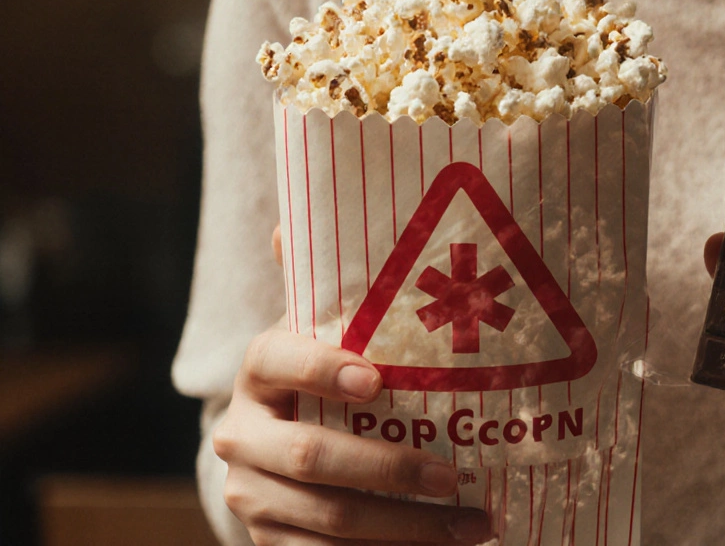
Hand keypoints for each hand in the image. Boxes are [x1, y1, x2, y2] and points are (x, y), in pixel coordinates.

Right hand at [211, 226, 493, 544]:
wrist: (280, 444)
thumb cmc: (327, 372)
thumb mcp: (326, 324)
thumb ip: (325, 280)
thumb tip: (301, 218)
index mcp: (260, 369)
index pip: (279, 360)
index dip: (323, 370)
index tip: (379, 381)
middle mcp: (243, 433)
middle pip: (313, 458)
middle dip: (392, 470)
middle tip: (456, 474)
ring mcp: (251, 493)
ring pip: (329, 519)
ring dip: (408, 527)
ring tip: (475, 523)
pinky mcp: (268, 540)